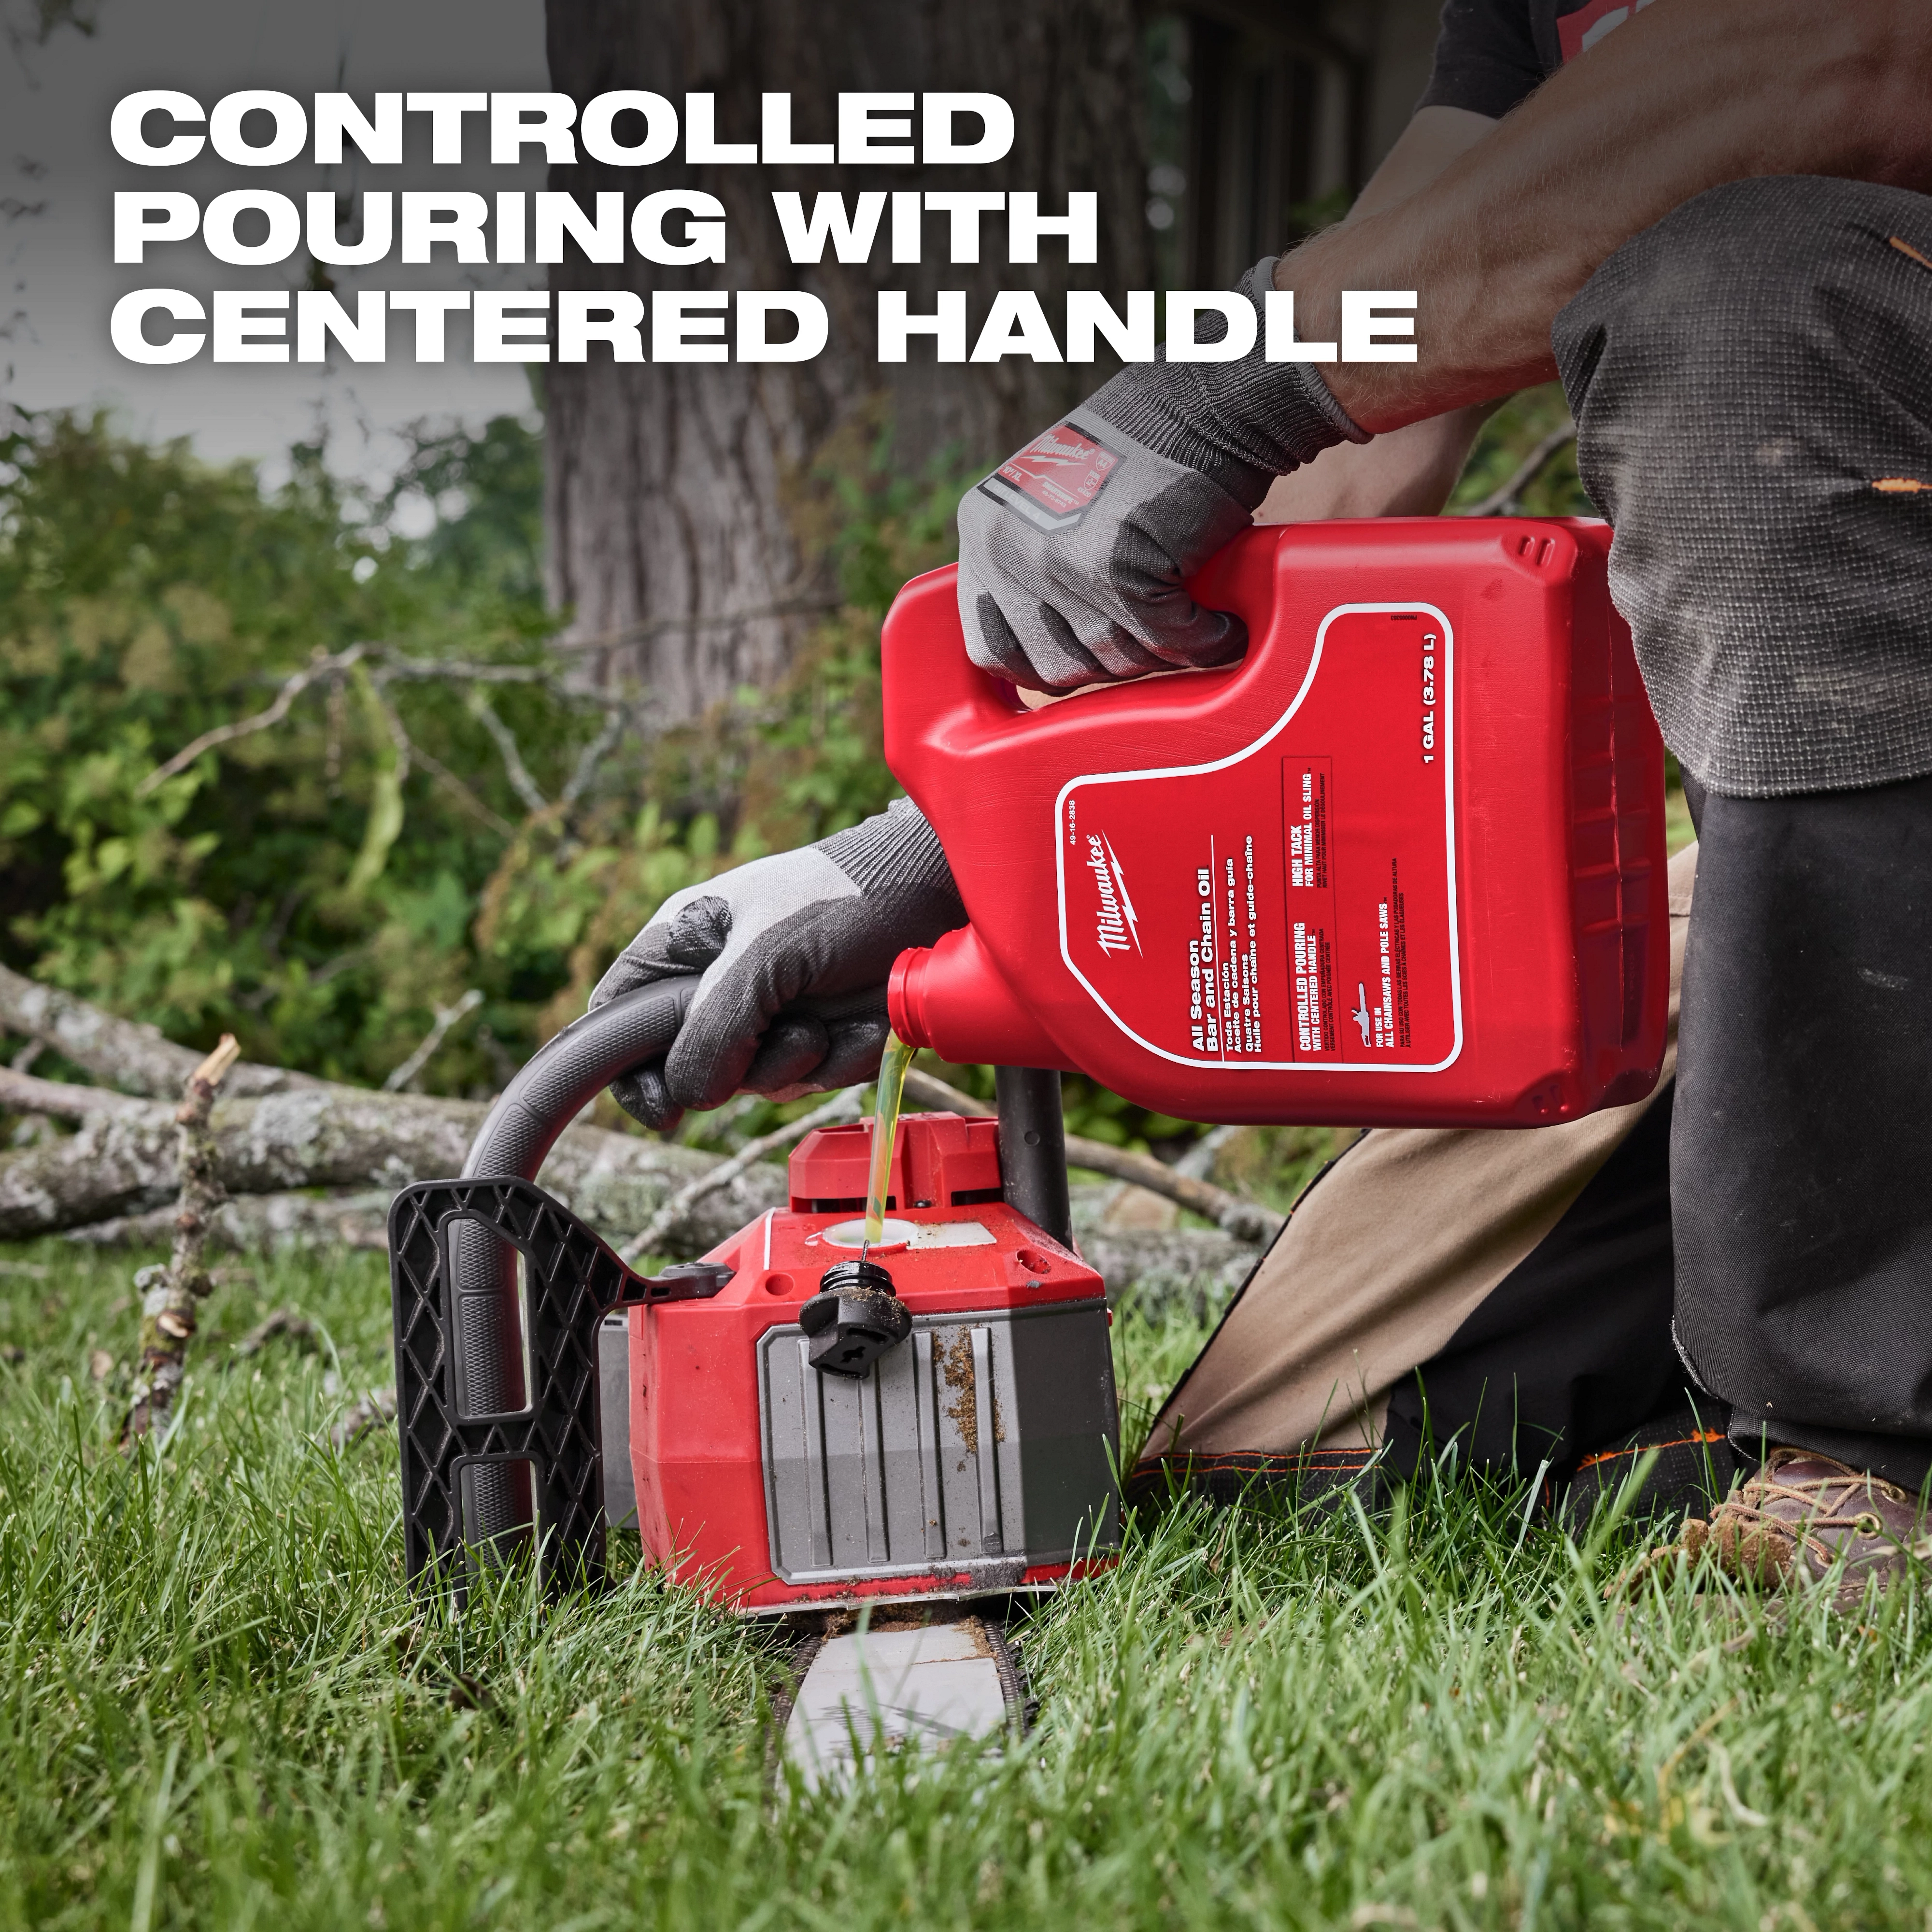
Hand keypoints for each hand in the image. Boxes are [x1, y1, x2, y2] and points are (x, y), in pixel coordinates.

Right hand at [588, 800, 963, 1129]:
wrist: (942, 893)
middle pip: (691, 1068)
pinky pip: (814, 1080)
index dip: (626, 1067)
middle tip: (784, 1029)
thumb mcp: (767, 954)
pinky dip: (843, 1059)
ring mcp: (772, 1013)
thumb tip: (688, 1095)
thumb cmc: (849, 896)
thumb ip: (714, 1024)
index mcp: (685, 944)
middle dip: (743, 1063)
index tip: (664, 1105)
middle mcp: (720, 983)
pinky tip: (864, 1021)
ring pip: (757, 1083)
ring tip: (831, 1015)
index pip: (618, 1016)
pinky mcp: (823, 1036)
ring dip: (802, 1062)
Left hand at [956, 257, 1365, 691]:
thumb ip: (1032, 568)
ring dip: (1159, 652)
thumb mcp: (1051, 505)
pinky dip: (1203, 641)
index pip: (990, 649)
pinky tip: (1219, 623)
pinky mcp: (1122, 573)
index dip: (1041, 664)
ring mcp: (1062, 564)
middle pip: (1054, 669)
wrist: (1200, 402)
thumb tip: (1045, 652)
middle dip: (1107, 659)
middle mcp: (1010, 550)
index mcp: (985, 533)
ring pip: (1113, 661)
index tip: (1082, 656)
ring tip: (1186, 620)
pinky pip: (1167, 644)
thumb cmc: (1139, 455)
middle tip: (1146, 631)